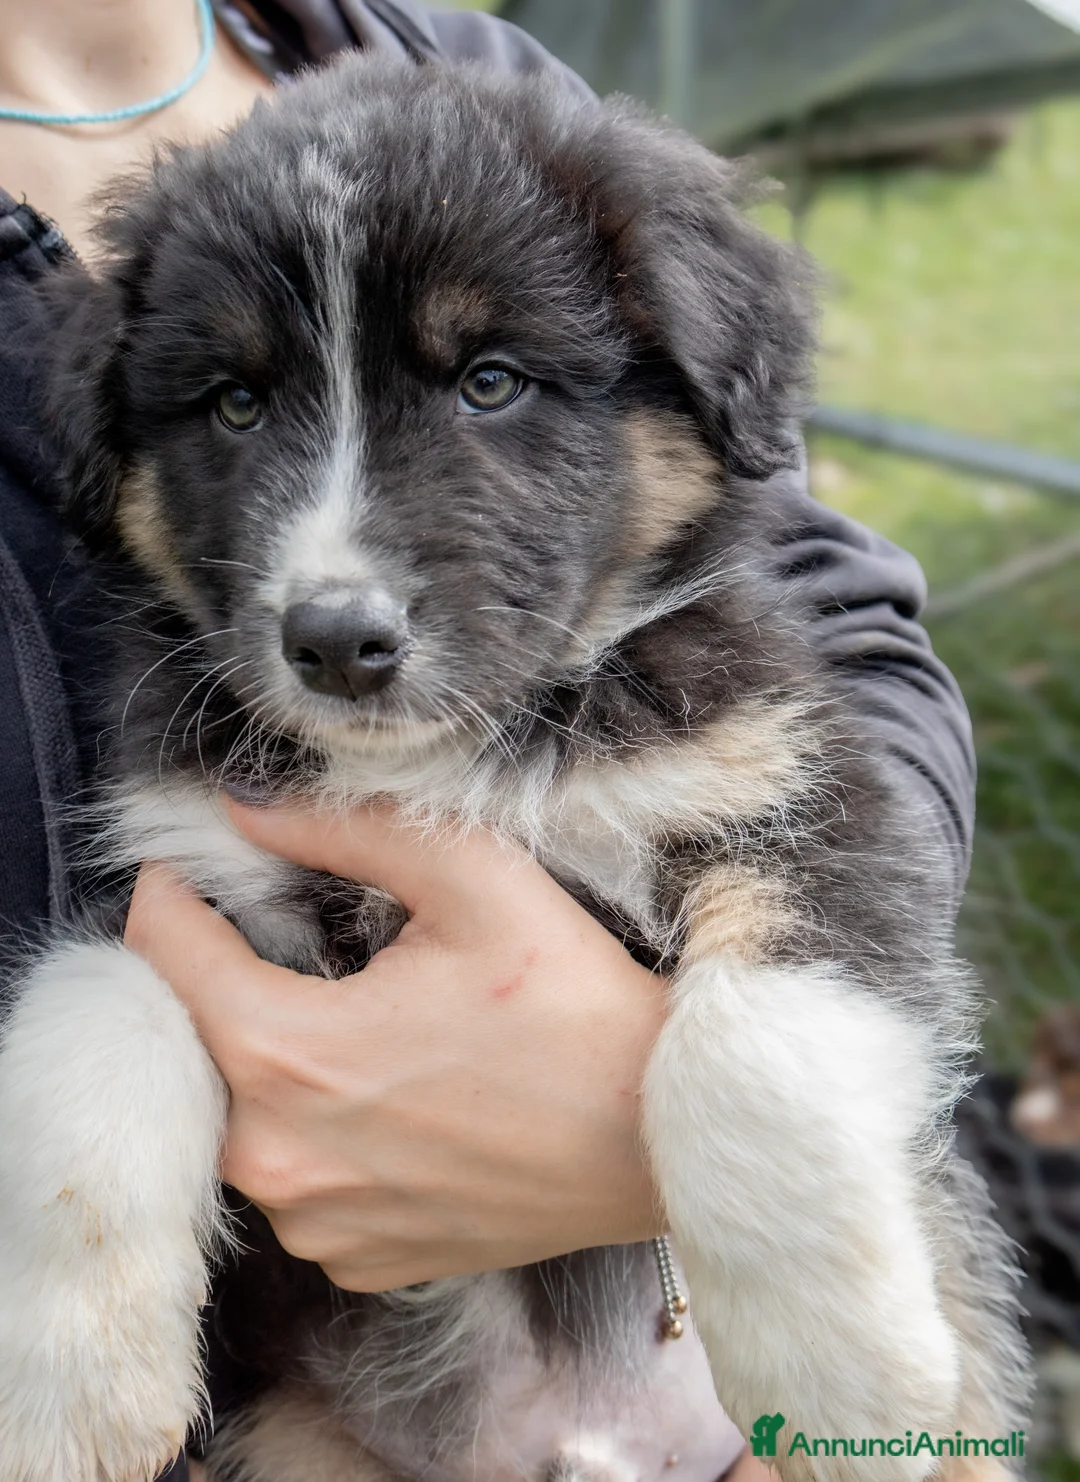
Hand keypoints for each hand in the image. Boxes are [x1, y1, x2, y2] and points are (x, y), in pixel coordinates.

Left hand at [125, 799, 667, 1290]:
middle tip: (277, 938)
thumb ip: (339, 828)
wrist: (659, 1133)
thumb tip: (245, 808)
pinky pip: (296, 1178)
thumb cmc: (574, 1002)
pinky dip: (316, 1131)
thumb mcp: (468, 874)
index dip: (170, 896)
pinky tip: (385, 1098)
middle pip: (189, 1043)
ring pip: (238, 1117)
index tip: (186, 870)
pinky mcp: (356, 1258)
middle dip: (216, 981)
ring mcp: (315, 1222)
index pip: (162, 957)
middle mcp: (277, 1158)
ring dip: (268, 1062)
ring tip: (348, 1022)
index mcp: (287, 1054)